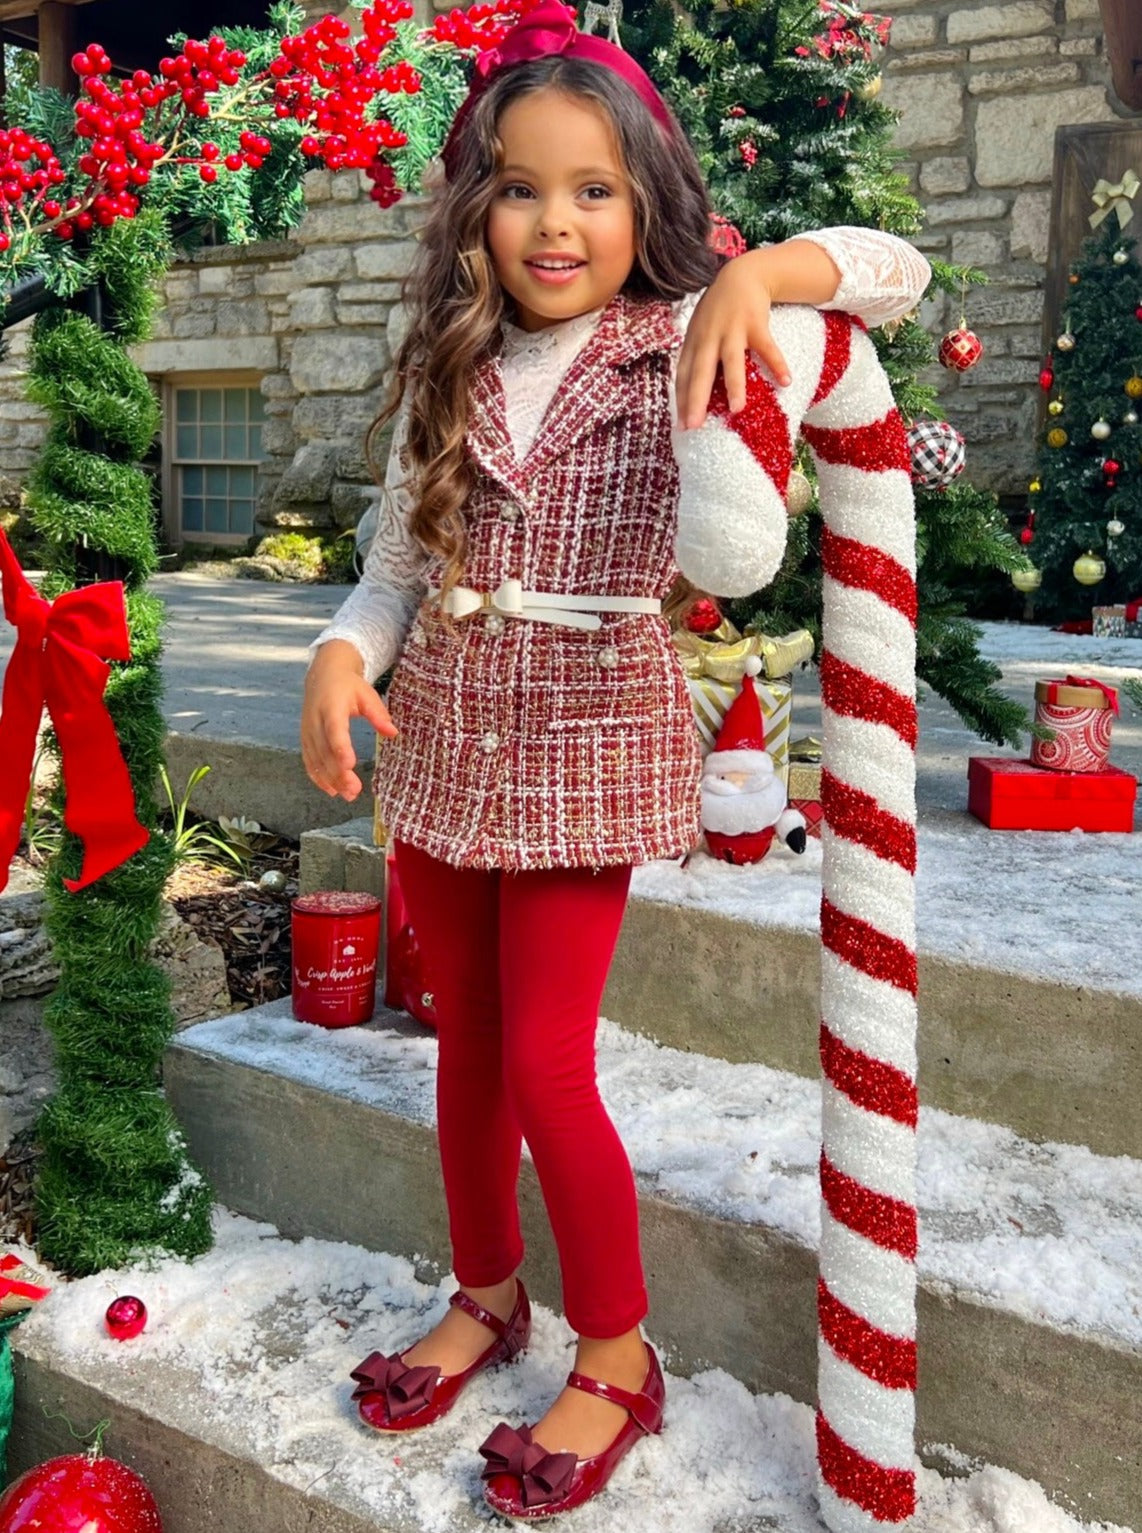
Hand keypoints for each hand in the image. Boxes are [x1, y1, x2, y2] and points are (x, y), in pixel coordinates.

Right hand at [301, 639, 397, 801]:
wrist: (323, 675)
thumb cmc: (349, 686)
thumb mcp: (367, 694)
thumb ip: (379, 714)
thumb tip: (393, 733)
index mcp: (331, 707)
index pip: (334, 730)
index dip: (340, 748)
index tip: (350, 764)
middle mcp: (315, 720)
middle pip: (324, 750)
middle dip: (338, 773)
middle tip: (354, 790)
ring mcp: (308, 730)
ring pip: (316, 759)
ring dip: (330, 779)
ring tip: (348, 795)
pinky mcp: (305, 738)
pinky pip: (309, 760)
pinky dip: (318, 776)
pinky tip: (331, 790)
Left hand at [675, 248, 791, 429]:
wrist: (740, 275)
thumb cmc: (717, 312)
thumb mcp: (699, 332)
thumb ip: (696, 358)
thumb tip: (689, 395)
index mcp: (693, 342)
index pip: (684, 375)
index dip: (681, 399)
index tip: (681, 425)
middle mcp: (709, 337)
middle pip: (700, 371)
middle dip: (696, 398)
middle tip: (694, 425)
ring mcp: (732, 329)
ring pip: (731, 360)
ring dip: (734, 384)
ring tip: (737, 409)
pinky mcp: (755, 323)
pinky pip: (767, 347)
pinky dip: (777, 363)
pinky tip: (786, 381)